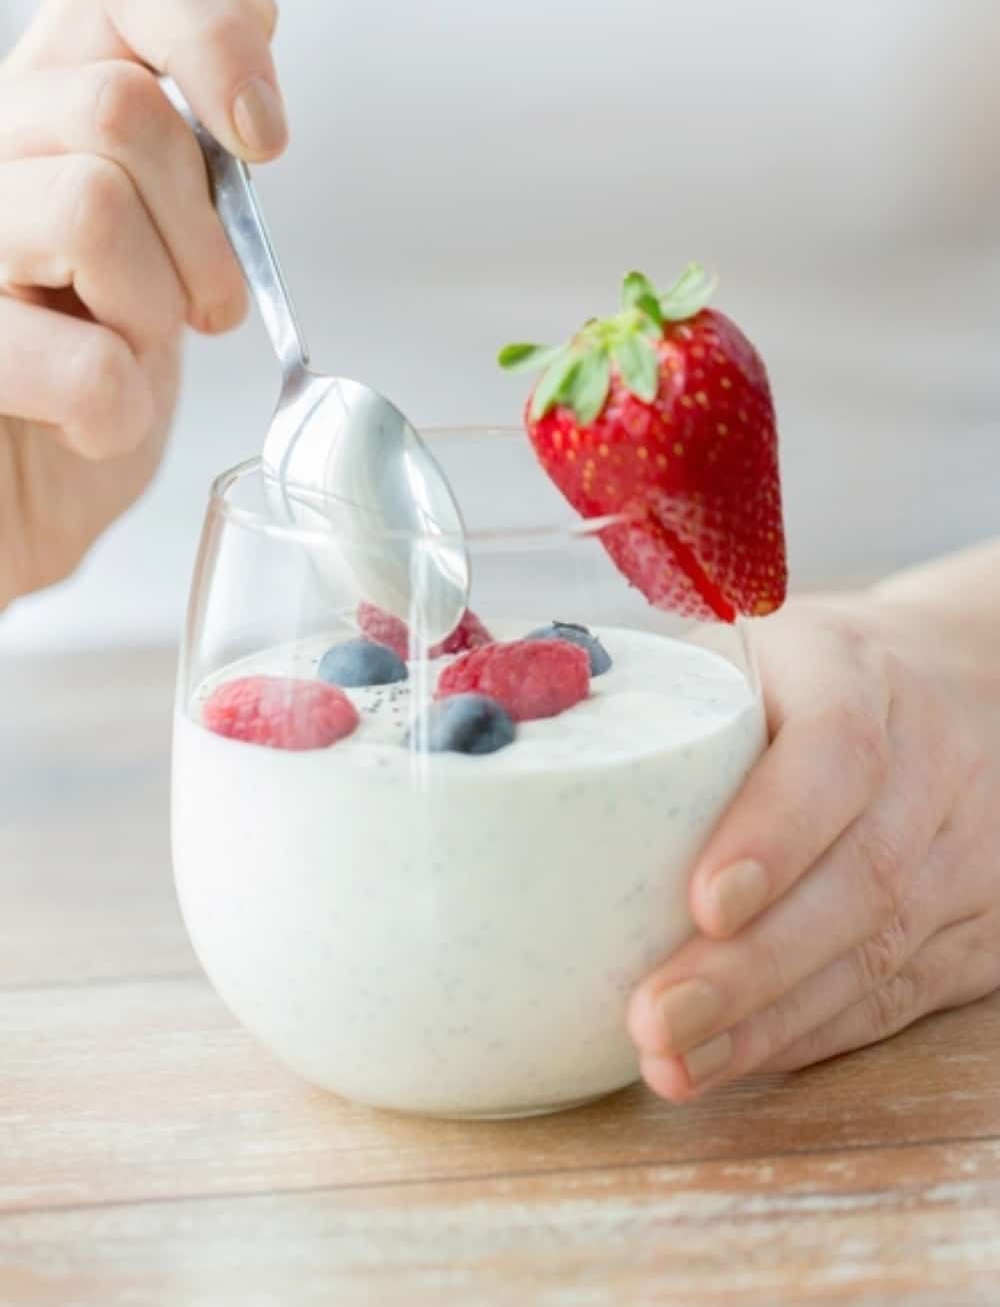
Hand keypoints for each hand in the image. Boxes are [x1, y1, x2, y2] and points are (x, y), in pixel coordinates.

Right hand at [0, 0, 286, 607]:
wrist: (15, 508)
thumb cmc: (78, 389)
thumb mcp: (159, 253)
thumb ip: (188, 138)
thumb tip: (256, 1)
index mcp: (41, 110)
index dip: (212, 32)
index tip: (263, 140)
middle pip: (119, 107)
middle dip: (202, 232)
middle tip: (203, 309)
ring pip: (88, 203)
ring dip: (152, 312)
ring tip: (129, 357)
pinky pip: (75, 356)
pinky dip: (116, 411)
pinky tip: (91, 425)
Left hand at [628, 587, 999, 1098]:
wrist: (960, 691)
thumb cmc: (807, 675)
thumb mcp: (744, 644)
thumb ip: (647, 686)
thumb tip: (480, 717)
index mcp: (857, 676)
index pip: (836, 751)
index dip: (775, 831)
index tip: (704, 901)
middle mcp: (927, 764)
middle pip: (858, 877)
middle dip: (752, 966)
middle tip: (654, 1017)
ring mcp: (963, 851)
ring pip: (875, 954)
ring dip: (768, 1022)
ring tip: (672, 1062)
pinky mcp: (976, 927)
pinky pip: (893, 996)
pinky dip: (806, 1036)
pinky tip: (731, 1059)